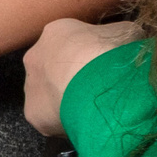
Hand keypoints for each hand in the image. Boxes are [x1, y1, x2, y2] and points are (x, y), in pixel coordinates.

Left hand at [22, 17, 145, 137]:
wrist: (96, 83)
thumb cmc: (110, 52)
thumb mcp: (126, 33)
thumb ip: (118, 37)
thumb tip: (123, 45)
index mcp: (55, 33)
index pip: (69, 45)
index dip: (87, 58)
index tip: (102, 69)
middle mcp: (34, 56)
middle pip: (54, 70)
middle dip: (72, 80)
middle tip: (96, 91)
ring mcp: (30, 86)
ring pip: (49, 95)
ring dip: (66, 101)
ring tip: (92, 110)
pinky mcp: (32, 113)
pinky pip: (50, 119)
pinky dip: (65, 122)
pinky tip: (84, 124)